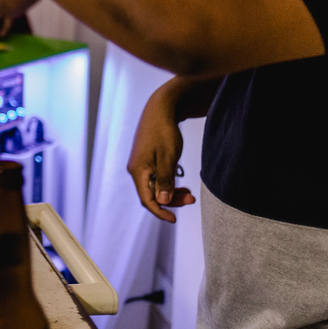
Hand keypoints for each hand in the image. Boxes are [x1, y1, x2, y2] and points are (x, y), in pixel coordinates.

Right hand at [127, 79, 196, 222]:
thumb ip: (165, 181)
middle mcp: (136, 169)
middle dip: (171, 201)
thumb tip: (163, 202)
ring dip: (171, 192)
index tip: (174, 219)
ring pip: (155, 186)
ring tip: (189, 193)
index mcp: (138, 171)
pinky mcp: (146, 159)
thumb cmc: (164, 132)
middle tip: (191, 200)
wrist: (159, 109)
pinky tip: (180, 183)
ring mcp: (140, 164)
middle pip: (151, 194)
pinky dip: (168, 183)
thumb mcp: (168, 158)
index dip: (160, 211)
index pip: (147, 199)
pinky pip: (155, 177)